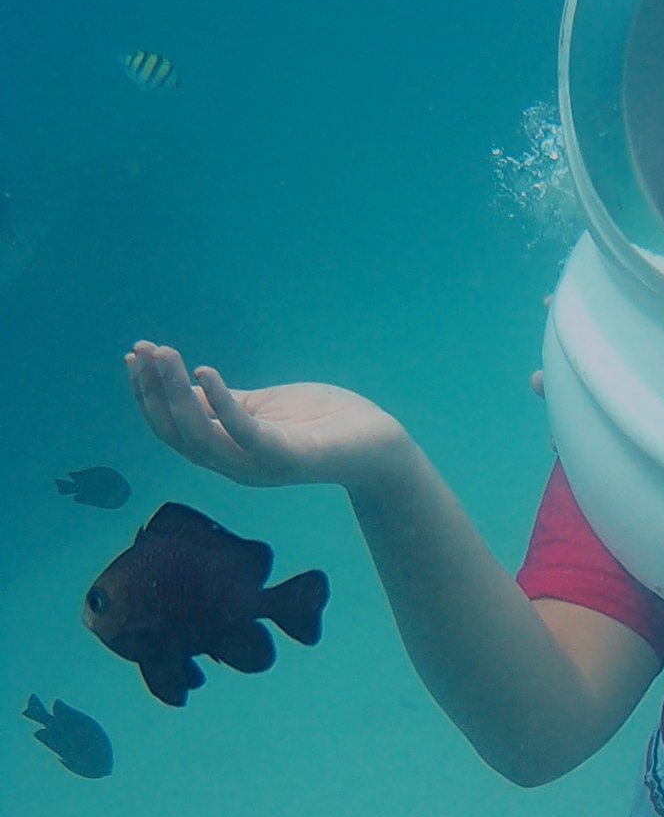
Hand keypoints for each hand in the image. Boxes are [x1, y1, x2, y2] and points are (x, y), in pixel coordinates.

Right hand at [126, 342, 409, 489]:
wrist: (377, 443)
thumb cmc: (321, 423)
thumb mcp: (262, 407)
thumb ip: (224, 403)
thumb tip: (181, 386)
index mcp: (227, 452)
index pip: (172, 429)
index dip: (147, 396)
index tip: (133, 358)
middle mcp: (236, 466)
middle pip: (177, 434)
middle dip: (153, 392)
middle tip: (142, 351)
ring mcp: (260, 465)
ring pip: (201, 437)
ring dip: (175, 395)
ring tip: (164, 355)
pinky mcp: (288, 457)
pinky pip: (245, 434)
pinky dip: (221, 405)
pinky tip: (205, 372)